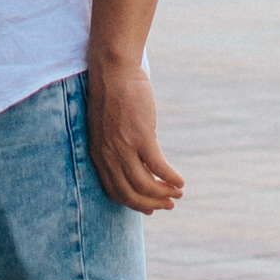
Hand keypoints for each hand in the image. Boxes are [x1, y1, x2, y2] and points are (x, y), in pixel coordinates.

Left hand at [87, 60, 184, 214]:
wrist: (114, 71)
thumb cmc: (112, 95)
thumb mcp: (106, 128)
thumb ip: (114, 146)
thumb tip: (133, 160)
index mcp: (99, 155)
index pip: (115, 191)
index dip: (133, 204)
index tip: (148, 208)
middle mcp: (109, 156)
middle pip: (130, 194)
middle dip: (151, 204)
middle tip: (168, 205)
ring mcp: (124, 148)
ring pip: (145, 185)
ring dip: (164, 194)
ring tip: (177, 193)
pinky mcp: (141, 137)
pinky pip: (159, 167)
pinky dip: (171, 178)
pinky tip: (180, 181)